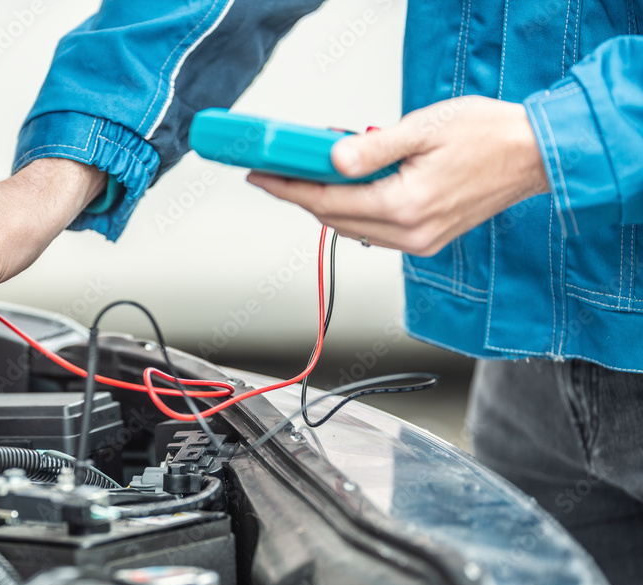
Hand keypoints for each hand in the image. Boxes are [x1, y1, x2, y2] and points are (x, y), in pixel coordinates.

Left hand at [247, 96, 549, 254]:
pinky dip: (355, 210)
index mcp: (407, 206)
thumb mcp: (424, 129)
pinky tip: (349, 187)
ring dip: (327, 204)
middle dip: (302, 195)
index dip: (289, 189)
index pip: (328, 203)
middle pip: (335, 219)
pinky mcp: (427, 240)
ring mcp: (420, 242)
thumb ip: (373, 148)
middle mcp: (411, 233)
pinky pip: (375, 231)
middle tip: (278, 172)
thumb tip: (332, 159)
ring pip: (353, 227)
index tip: (263, 178)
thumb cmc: (488, 136)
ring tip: (309, 174)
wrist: (535, 155)